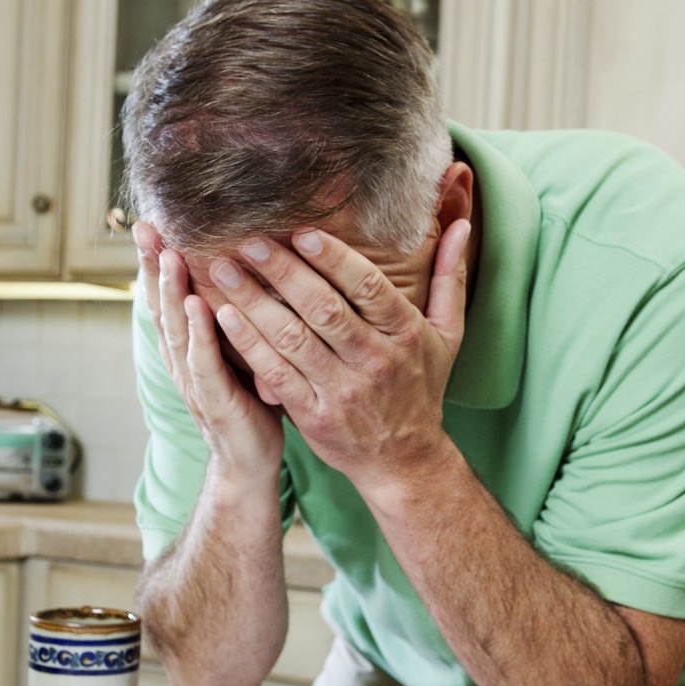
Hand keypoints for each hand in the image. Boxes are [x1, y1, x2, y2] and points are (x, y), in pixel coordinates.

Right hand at [133, 222, 284, 482]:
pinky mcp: (214, 401)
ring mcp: (194, 382)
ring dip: (171, 291)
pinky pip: (204, 363)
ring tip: (168, 254)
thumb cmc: (250, 404)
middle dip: (151, 266)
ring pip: (176, 330)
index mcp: (187, 348)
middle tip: (144, 226)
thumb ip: (234, 319)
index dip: (154, 263)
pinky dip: (198, 333)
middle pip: (160, 306)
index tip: (149, 224)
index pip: (166, 298)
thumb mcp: (240, 353)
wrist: (249, 464)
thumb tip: (248, 272)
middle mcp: (182, 361)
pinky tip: (197, 305)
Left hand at [206, 218, 470, 496]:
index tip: (303, 232)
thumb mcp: (448, 335)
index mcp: (404, 334)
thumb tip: (460, 226)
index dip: (335, 259)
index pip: (369, 288)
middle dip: (283, 272)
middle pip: (324, 309)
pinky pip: (276, 373)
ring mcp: (341, 390)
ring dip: (254, 301)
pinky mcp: (313, 414)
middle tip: (250, 241)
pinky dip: (249, 344)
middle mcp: (373, 360)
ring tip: (224, 269)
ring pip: (292, 338)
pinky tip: (225, 316)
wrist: (404, 460)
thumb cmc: (422, 387)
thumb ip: (449, 279)